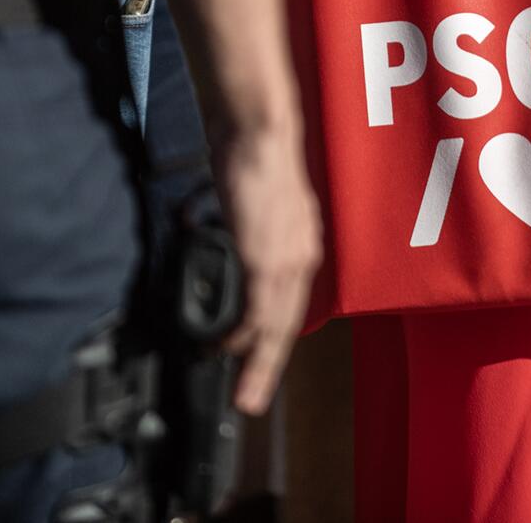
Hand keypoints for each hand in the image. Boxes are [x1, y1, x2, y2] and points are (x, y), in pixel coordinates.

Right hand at [213, 124, 322, 413]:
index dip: (274, 337)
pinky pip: (259, 309)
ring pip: (277, 325)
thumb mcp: (255, 205)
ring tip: (244, 392)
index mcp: (302, 244)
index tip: (257, 362)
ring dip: (258, 363)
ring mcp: (287, 258)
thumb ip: (248, 232)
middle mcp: (302, 256)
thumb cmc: (253, 158)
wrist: (258, 133)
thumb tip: (228, 248)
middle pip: (288, 323)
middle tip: (251, 397)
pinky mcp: (266, 258)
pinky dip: (245, 336)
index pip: (291, 304)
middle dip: (268, 364)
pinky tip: (231, 351)